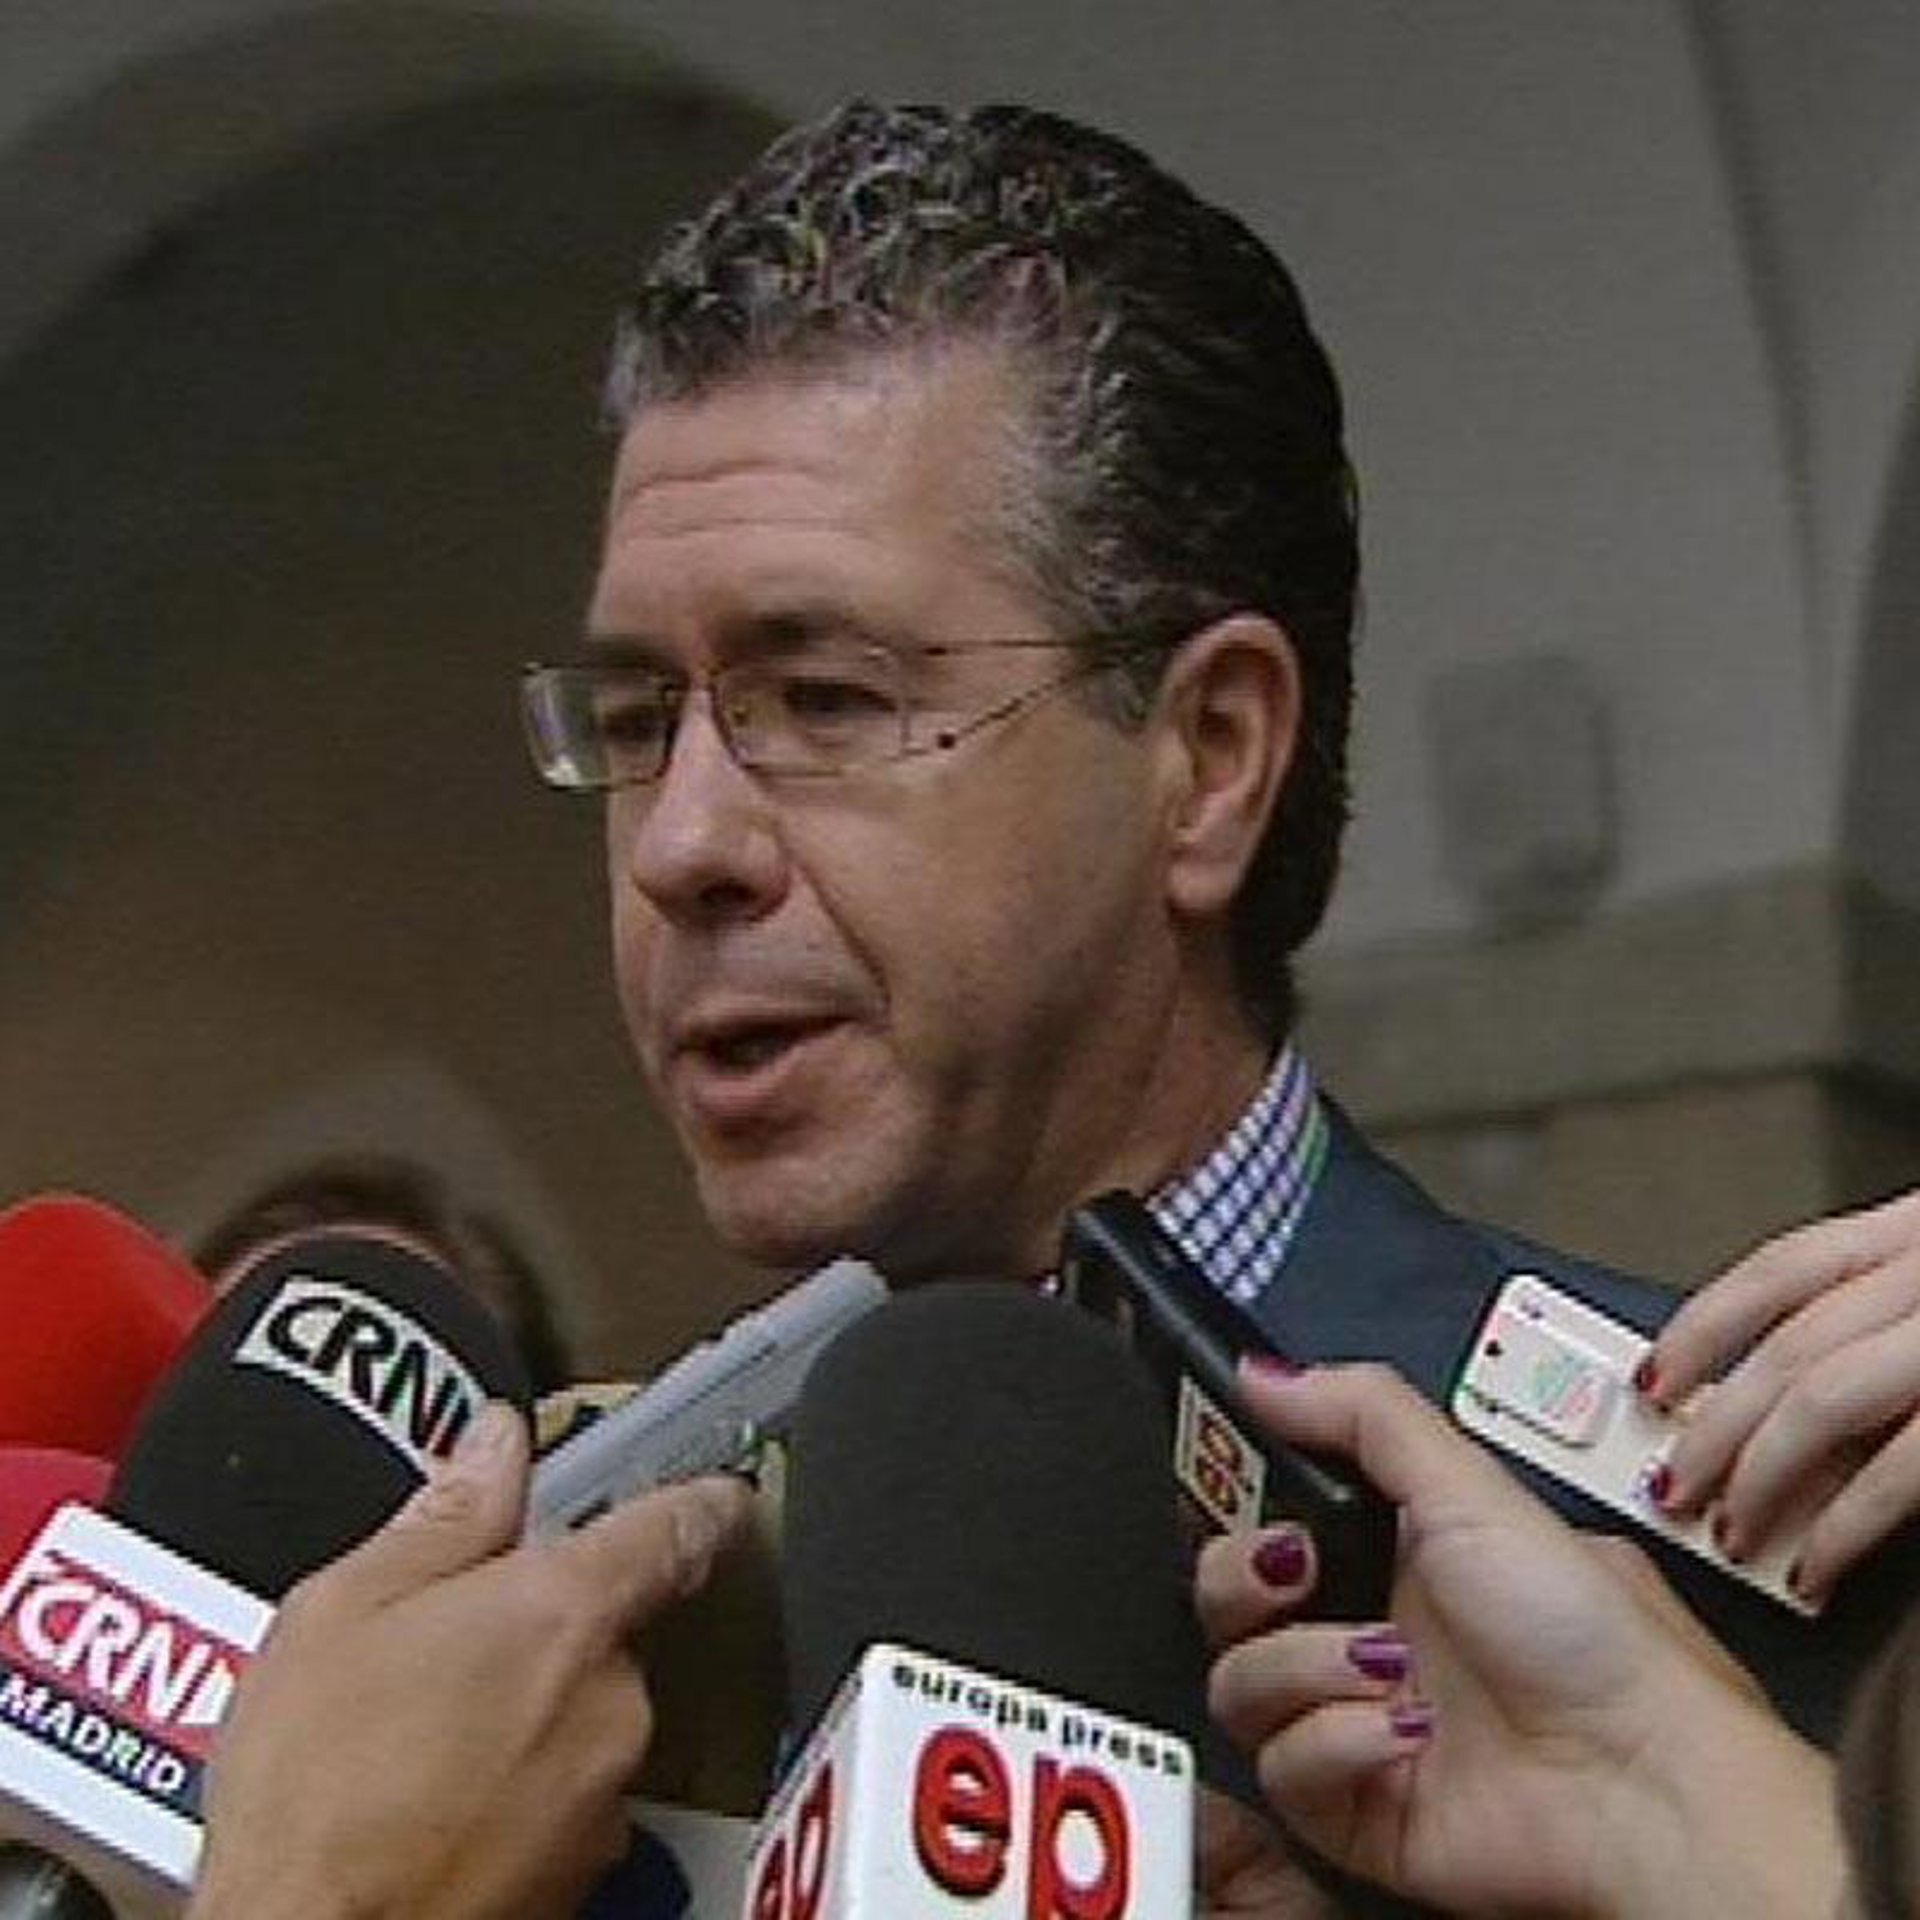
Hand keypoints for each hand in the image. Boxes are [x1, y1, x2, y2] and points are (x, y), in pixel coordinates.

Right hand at [188, 1402, 751, 1919]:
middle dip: (538, 1631)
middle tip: (443, 1651)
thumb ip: (448, 1516)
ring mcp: (603, 1796)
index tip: (715, 1491)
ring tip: (416, 1744)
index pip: (676, 1526)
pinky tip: (433, 1806)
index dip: (698, 1499)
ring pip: (581, 1719)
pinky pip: (564, 1800)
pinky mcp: (583, 1875)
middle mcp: (610, 1703)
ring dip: (525, 1715)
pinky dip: (517, 1792)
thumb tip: (494, 1448)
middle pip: (606, 1631)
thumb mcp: (345, 1610)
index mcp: (563, 1613)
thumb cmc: (312, 1798)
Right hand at [1197, 1362, 1840, 1919]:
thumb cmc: (1598, 1641)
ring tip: (1381, 1664)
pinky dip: (1333, 1745)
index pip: (1266, 1515)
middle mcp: (1366, 1632)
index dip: (1233, 1501)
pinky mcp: (1355, 1808)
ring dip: (1300, 1665)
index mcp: (1394, 1551)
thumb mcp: (1475, 1489)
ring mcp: (1355, 1721)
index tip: (1223, 1477)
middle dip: (1241, 1573)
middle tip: (1292, 1566)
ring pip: (1237, 1683)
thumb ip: (1363, 1414)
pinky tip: (1401, 1734)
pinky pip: (1280, 1771)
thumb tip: (1266, 1371)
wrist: (1646, 1787)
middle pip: (1229, 1597)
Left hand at [1644, 1186, 1919, 1603]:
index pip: (1787, 1267)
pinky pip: (1905, 1469)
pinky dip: (1844, 1525)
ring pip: (1826, 1395)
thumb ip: (1894, 1309)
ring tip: (1727, 1531)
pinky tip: (1816, 1568)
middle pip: (1790, 1342)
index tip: (1653, 1376)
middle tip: (1669, 1483)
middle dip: (1713, 1421)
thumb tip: (1780, 1382)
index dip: (1705, 1322)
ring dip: (1758, 1471)